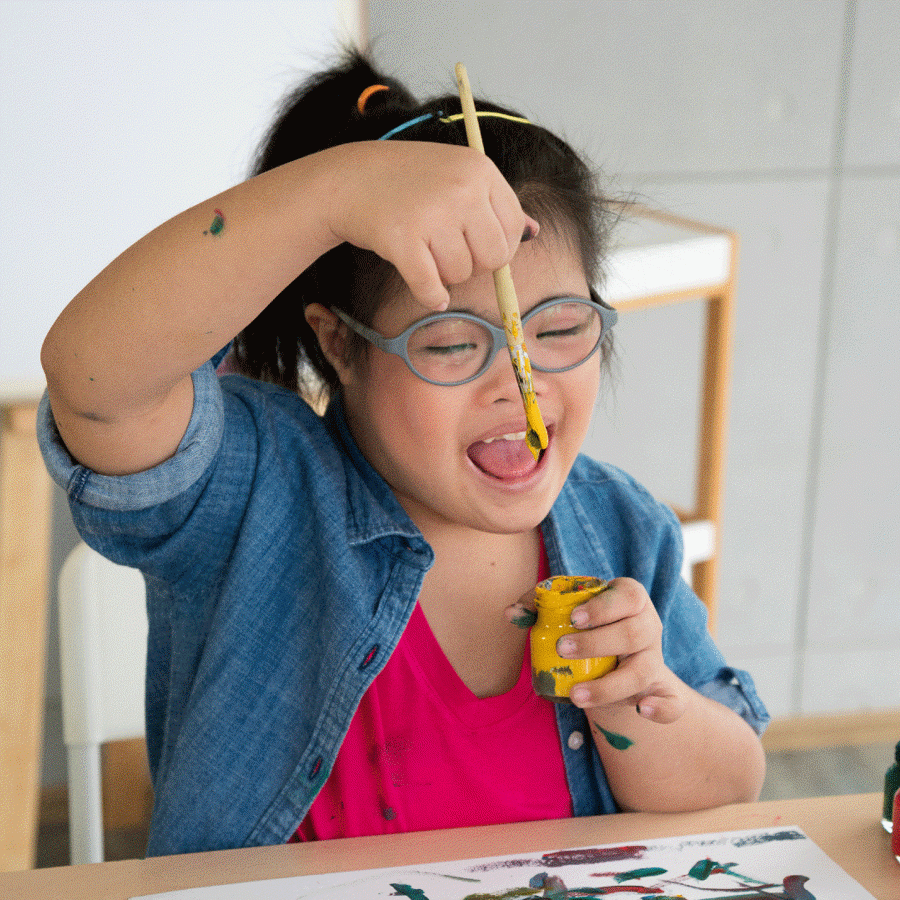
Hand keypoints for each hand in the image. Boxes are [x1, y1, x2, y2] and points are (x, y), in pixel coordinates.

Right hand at [322, 141, 538, 309]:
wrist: (349, 179)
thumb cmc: (407, 180)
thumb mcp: (457, 173)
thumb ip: (495, 202)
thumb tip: (534, 232)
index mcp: (480, 170)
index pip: (513, 231)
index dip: (496, 248)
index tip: (474, 245)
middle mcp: (462, 189)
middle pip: (493, 258)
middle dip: (474, 265)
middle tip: (447, 252)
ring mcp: (432, 213)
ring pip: (461, 274)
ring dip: (445, 275)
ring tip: (425, 252)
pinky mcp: (403, 239)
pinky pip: (432, 288)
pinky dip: (430, 296)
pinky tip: (426, 288)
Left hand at [506, 578, 686, 724]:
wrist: (611, 658)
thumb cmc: (584, 625)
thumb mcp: (564, 609)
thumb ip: (537, 606)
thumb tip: (511, 613)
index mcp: (631, 599)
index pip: (628, 596)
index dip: (603, 607)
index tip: (573, 618)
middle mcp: (648, 626)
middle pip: (633, 633)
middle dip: (597, 643)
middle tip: (562, 650)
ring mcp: (655, 659)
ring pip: (642, 671)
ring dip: (609, 685)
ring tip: (575, 695)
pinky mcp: (659, 689)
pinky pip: (672, 701)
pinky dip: (662, 708)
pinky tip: (642, 710)